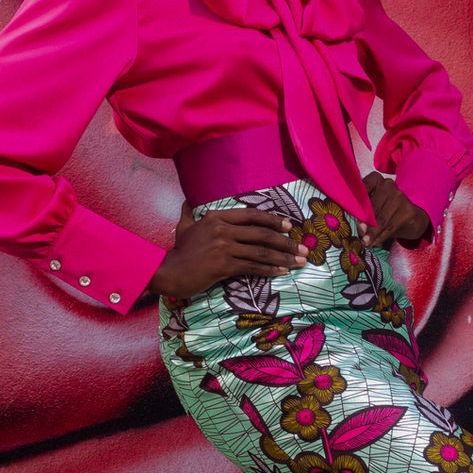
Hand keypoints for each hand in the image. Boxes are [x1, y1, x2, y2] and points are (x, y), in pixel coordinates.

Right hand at [151, 207, 308, 297]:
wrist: (170, 272)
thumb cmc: (179, 250)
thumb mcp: (184, 226)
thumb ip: (189, 212)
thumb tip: (187, 201)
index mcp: (217, 217)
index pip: (252, 215)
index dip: (273, 220)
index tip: (288, 226)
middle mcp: (223, 229)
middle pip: (262, 234)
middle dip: (286, 242)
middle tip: (302, 249)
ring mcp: (224, 247)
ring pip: (261, 252)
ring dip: (284, 257)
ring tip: (299, 262)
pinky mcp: (224, 265)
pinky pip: (253, 267)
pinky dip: (269, 269)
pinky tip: (281, 271)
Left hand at [356, 171, 429, 248]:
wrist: (410, 218)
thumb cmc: (384, 210)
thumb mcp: (371, 205)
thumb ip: (361, 210)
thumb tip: (350, 225)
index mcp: (375, 179)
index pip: (363, 188)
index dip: (356, 202)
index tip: (349, 213)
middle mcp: (388, 185)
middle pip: (373, 206)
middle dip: (364, 222)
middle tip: (358, 233)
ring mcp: (400, 197)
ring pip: (382, 219)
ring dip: (372, 233)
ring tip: (364, 242)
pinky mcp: (409, 210)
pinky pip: (391, 226)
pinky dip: (381, 236)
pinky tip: (374, 242)